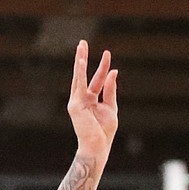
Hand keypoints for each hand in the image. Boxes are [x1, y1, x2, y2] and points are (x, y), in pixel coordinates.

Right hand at [67, 41, 117, 159]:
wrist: (98, 147)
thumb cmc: (104, 133)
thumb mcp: (111, 108)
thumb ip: (110, 90)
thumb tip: (113, 72)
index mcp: (91, 101)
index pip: (97, 80)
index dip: (103, 68)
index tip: (107, 54)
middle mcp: (82, 99)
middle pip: (83, 75)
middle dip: (83, 58)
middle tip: (82, 42)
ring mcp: (77, 102)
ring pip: (78, 77)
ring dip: (80, 61)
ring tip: (81, 46)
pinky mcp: (75, 105)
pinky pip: (78, 85)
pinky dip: (79, 73)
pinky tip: (81, 61)